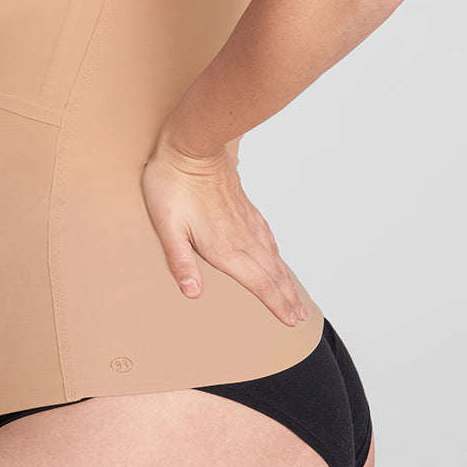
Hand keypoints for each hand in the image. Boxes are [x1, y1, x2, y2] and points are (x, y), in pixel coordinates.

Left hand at [140, 140, 307, 326]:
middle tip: (300, 316)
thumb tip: (192, 293)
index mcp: (224, 247)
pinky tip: (277, 255)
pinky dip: (277, 253)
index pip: (259, 283)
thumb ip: (180, 261)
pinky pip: (267, 236)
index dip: (276, 304)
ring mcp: (246, 220)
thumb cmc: (173, 183)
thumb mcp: (166, 225)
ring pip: (273, 255)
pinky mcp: (244, 206)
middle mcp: (241, 236)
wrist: (192, 145)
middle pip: (271, 273)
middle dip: (287, 297)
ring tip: (295, 294)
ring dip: (285, 278)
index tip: (291, 321)